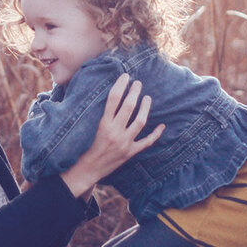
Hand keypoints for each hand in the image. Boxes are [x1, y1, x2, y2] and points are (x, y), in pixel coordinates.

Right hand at [60, 74, 164, 199]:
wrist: (87, 170)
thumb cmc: (83, 146)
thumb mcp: (87, 127)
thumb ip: (95, 112)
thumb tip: (105, 95)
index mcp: (102, 124)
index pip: (113, 99)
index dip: (120, 85)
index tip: (125, 76)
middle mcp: (115, 132)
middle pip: (129, 107)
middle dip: (135, 92)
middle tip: (138, 83)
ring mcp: (125, 143)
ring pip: (140, 121)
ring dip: (145, 107)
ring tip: (147, 98)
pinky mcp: (131, 153)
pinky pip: (147, 142)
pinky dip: (156, 134)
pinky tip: (162, 125)